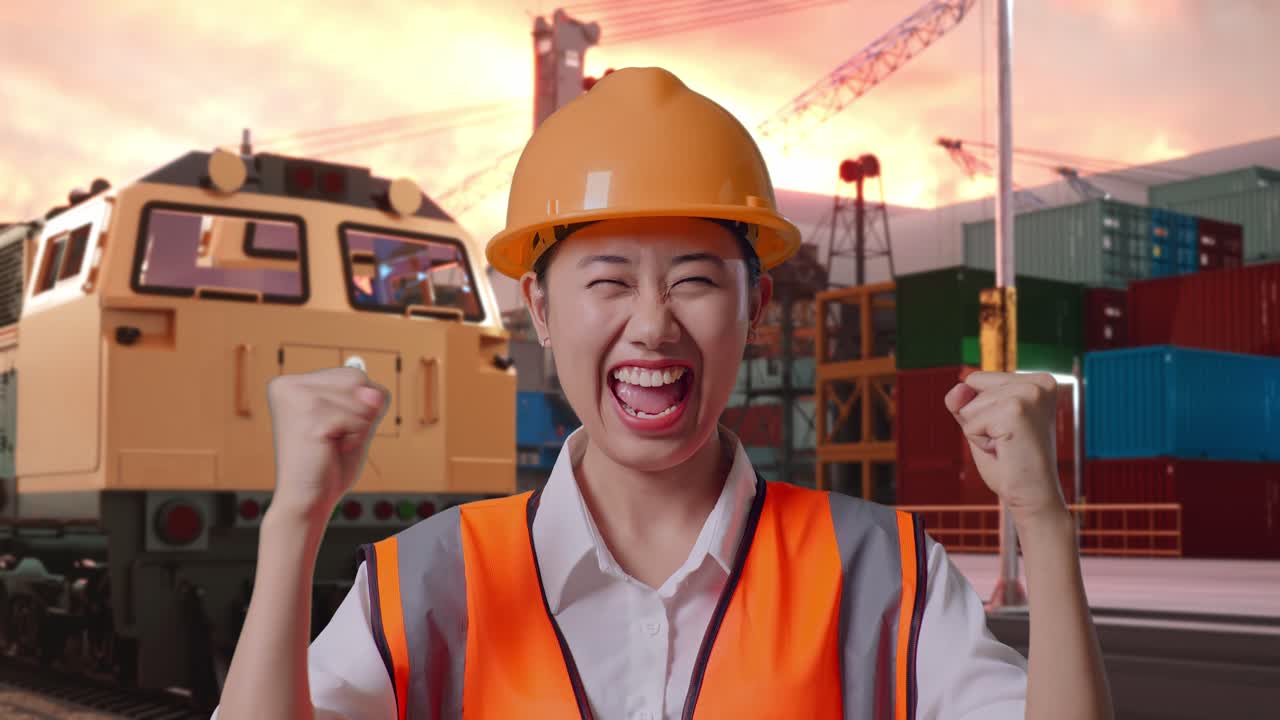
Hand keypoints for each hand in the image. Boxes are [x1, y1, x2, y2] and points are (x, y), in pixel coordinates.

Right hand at [264, 367, 389, 526]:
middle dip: (360, 414)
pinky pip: (357, 418)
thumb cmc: (328, 464)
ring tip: (330, 445)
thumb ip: (369, 400)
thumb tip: (372, 394)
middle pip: (357, 379)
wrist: (307, 501)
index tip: (332, 430)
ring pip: (360, 398)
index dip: (358, 408)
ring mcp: (295, 397)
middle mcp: (287, 384)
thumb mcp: (356, 421)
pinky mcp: (308, 414)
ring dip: (357, 427)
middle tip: (333, 440)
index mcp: (292, 383)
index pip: (353, 375)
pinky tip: (330, 450)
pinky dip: (355, 437)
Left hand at [944, 371, 1065, 523]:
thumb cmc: (1011, 463)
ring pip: (969, 405)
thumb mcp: (981, 422)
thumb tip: (958, 387)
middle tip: (1008, 441)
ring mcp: (1030, 394)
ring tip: (1007, 446)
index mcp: (1038, 381)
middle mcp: (1039, 383)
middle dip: (979, 418)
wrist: (1032, 497)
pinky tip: (1005, 451)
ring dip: (980, 431)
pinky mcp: (1016, 410)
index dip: (982, 409)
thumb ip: (963, 401)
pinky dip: (979, 442)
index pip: (977, 379)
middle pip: (972, 385)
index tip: (1008, 430)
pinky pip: (970, 423)